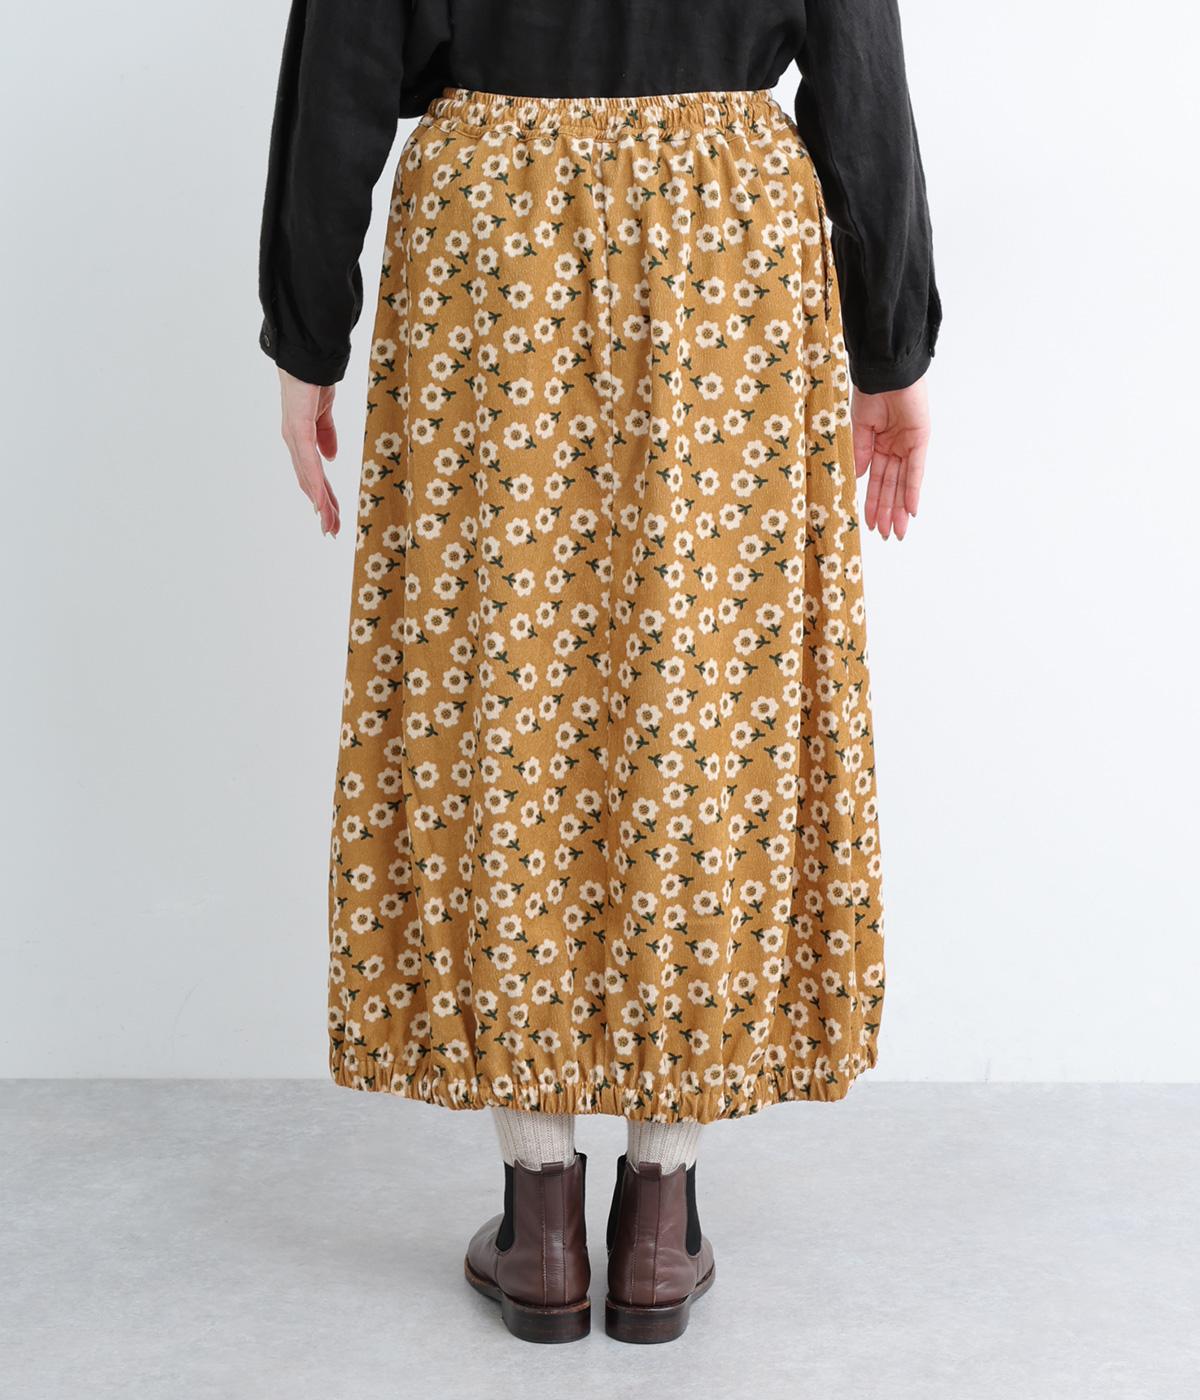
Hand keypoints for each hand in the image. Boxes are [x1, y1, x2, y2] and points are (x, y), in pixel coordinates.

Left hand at [278, 367, 340, 537]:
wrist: (307, 359)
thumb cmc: (313, 382)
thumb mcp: (324, 413)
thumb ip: (327, 435)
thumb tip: (331, 457)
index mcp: (301, 440)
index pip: (314, 474)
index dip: (324, 496)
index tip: (332, 515)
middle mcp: (294, 443)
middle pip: (310, 482)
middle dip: (322, 508)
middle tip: (331, 531)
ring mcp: (295, 438)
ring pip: (309, 478)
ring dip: (320, 503)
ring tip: (328, 524)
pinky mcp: (298, 430)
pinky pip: (309, 461)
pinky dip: (315, 481)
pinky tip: (320, 499)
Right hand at [851, 376, 930, 540]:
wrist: (884, 372)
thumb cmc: (870, 393)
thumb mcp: (859, 428)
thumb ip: (860, 454)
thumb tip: (858, 480)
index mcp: (878, 445)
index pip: (876, 481)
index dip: (872, 503)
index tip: (869, 524)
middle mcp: (895, 448)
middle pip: (891, 487)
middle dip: (888, 512)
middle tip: (887, 536)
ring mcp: (908, 445)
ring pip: (903, 484)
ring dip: (899, 508)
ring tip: (897, 531)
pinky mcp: (919, 440)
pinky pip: (915, 470)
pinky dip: (913, 490)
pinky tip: (911, 510)